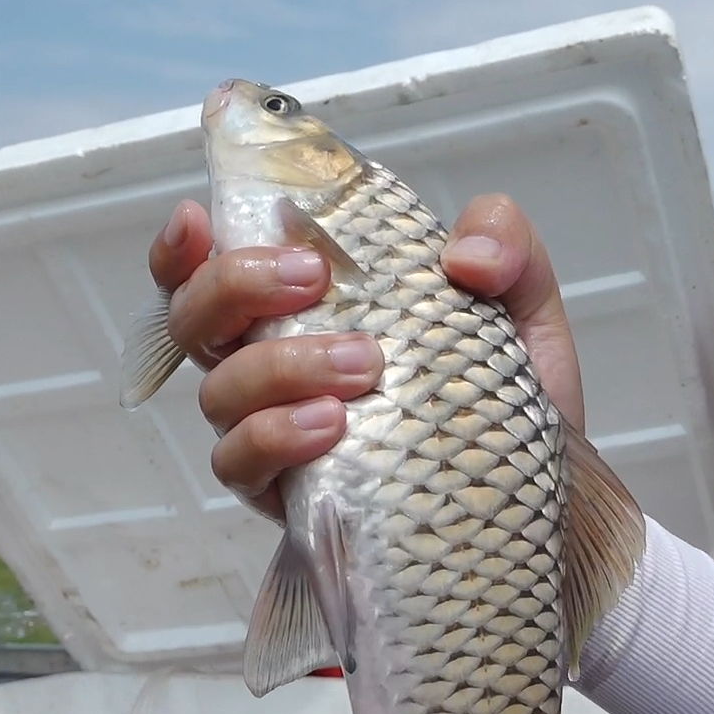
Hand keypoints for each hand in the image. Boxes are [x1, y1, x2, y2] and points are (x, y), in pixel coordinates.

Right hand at [147, 194, 580, 523]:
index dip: (186, 246)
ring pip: (219, 389)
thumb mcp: (523, 310)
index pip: (216, 269)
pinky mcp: (287, 492)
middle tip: (311, 276)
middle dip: (236, 285)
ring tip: (363, 366)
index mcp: (313, 309)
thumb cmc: (502, 396)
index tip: (200, 218)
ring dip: (278, 365)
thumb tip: (463, 256)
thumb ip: (507, 248)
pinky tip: (333, 426)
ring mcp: (275, 429)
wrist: (528, 495)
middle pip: (197, 320)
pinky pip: (241, 463)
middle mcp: (276, 365)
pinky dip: (277, 435)